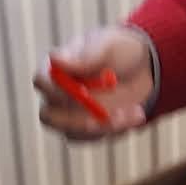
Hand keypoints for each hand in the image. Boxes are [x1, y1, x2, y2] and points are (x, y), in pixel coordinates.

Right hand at [34, 27, 154, 140]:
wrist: (143, 69)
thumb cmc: (120, 50)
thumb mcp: (109, 46)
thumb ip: (86, 56)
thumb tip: (55, 59)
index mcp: (56, 68)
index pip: (42, 81)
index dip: (57, 90)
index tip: (84, 91)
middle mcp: (57, 95)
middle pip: (49, 116)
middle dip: (76, 120)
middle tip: (104, 117)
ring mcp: (70, 116)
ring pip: (75, 131)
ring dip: (104, 126)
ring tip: (135, 110)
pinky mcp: (88, 130)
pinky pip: (95, 138)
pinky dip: (117, 129)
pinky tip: (136, 113)